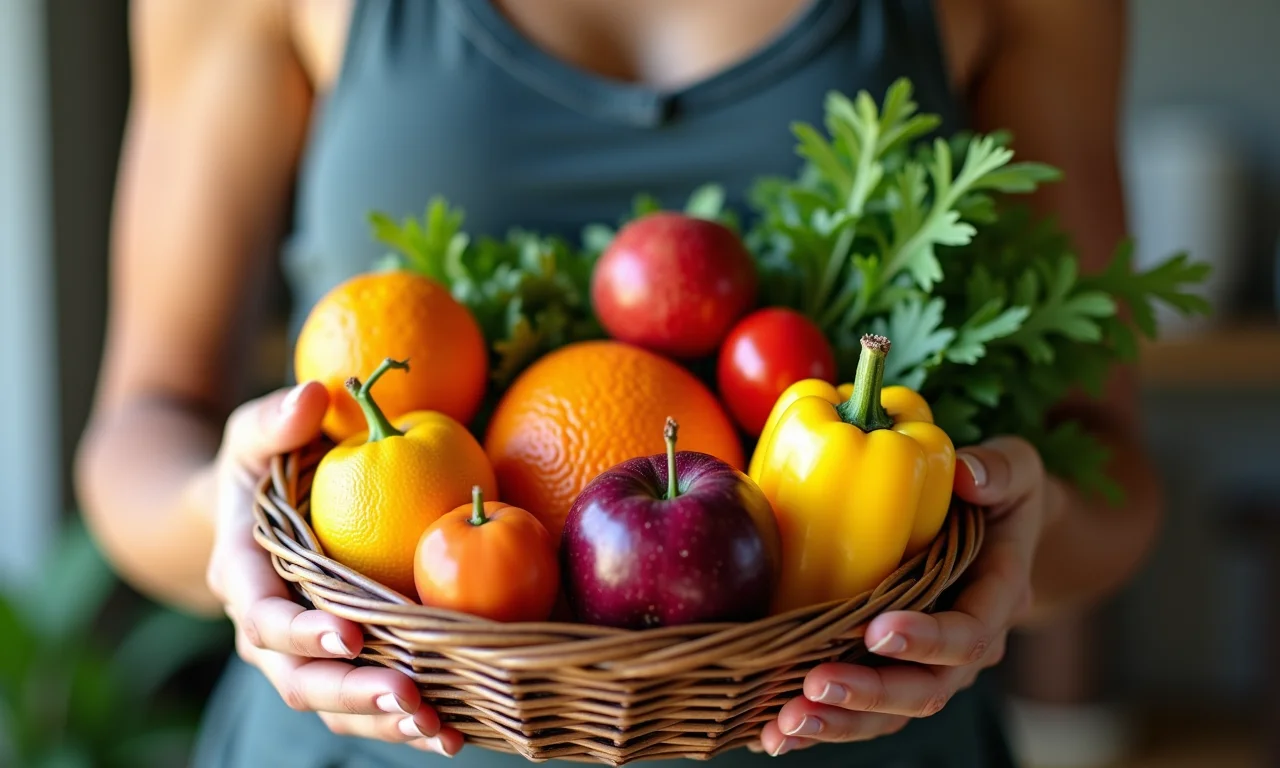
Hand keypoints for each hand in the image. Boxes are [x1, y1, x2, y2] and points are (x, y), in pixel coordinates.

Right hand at [205, 382, 463, 756]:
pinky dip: (406, 721)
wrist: (248, 514)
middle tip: (410, 700)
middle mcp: (265, 629)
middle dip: (354, 693)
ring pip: (334, 704)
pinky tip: (456, 731)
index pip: (264, 614)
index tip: (350, 634)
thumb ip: (275, 418)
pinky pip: (365, 701)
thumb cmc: (258, 467)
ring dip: (384, 722)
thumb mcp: (254, 433)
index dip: (302, 631)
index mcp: (242, 576)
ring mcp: (302, 653)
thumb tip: (315, 394)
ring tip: (441, 732)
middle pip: (299, 678)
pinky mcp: (340, 662)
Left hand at [758, 436, 1050, 756]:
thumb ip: (998, 470)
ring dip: (837, 722)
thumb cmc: (1000, 493)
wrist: (998, 529)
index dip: (928, 640)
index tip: (879, 630)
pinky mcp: (889, 670)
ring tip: (785, 724)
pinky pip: (859, 710)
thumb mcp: (1014, 468)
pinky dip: (819, 723)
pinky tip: (772, 734)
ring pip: (888, 713)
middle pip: (925, 690)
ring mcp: (927, 666)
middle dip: (869, 694)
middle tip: (817, 685)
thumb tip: (967, 474)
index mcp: (997, 599)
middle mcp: (965, 648)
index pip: (969, 634)